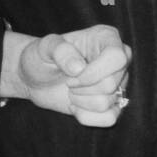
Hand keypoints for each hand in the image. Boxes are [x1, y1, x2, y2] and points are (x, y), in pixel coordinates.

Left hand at [0, 25, 131, 127]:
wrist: (37, 78)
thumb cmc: (43, 57)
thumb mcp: (44, 47)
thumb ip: (60, 50)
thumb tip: (78, 68)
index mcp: (106, 37)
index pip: (117, 57)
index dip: (94, 72)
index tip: (71, 75)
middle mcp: (118, 59)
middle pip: (111, 84)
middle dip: (81, 87)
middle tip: (68, 80)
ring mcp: (119, 82)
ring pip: (108, 103)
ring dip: (80, 100)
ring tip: (71, 90)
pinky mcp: (114, 104)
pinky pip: (109, 118)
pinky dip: (85, 116)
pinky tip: (75, 105)